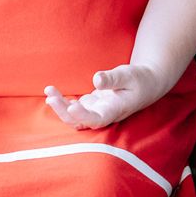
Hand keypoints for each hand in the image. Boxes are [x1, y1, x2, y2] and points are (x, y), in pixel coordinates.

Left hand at [44, 64, 168, 129]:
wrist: (146, 85)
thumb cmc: (139, 79)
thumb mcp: (129, 74)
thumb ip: (113, 78)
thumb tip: (96, 80)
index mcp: (115, 110)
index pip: (97, 119)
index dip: (83, 115)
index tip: (72, 106)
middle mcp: (103, 115)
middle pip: (80, 121)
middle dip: (63, 111)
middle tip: (51, 96)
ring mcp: (96, 112)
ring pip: (74, 117)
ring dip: (60, 107)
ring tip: (49, 91)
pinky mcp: (92, 106)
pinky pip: (74, 109)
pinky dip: (62, 102)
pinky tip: (52, 93)